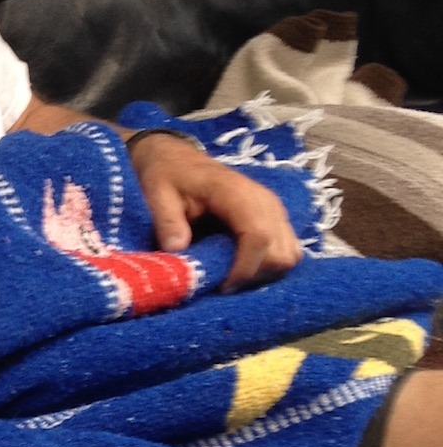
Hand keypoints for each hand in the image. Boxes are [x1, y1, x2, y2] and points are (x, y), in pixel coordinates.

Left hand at [128, 130, 303, 289]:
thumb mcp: (157, 195)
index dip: (245, 268)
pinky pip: (289, 250)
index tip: (221, 285)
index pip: (258, 236)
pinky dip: (270, 266)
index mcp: (236, 192)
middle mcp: (264, 200)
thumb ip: (167, 222)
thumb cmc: (168, 177)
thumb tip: (177, 250)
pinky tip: (242, 266)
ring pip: (289, 256)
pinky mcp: (277, 218)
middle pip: (280, 253)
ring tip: (231, 275)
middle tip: (222, 282)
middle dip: (253, 276)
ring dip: (264, 273)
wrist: (179, 160)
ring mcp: (275, 209)